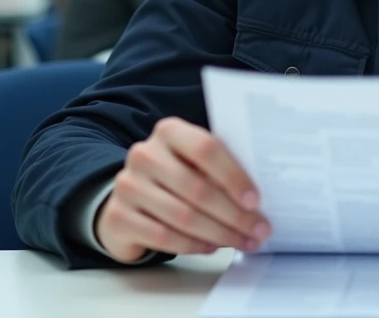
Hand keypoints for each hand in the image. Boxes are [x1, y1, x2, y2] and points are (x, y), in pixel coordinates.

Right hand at [95, 117, 269, 262]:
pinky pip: (163, 236)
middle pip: (197, 188)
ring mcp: (128, 185)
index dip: (233, 176)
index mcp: (169, 131)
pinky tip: (212, 246)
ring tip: (241, 241)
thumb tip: (259, 199)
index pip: (206, 148)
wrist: (130, 196)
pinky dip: (193, 245)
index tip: (256, 200)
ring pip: (183, 216)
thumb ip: (221, 169)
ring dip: (219, 233)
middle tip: (259, 231)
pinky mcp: (118, 216)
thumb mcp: (196, 162)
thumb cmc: (177, 176)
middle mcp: (145, 154)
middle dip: (234, 215)